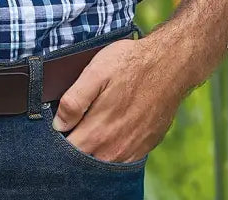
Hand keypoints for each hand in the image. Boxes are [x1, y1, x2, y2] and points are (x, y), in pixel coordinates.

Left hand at [50, 34, 184, 164]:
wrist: (169, 65)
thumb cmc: (130, 64)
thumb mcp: (95, 72)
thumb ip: (74, 101)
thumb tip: (58, 124)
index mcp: (97, 131)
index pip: (67, 150)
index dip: (58, 139)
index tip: (58, 126)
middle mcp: (114, 148)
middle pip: (83, 160)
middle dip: (74, 146)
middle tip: (73, 124)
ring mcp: (131, 151)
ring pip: (102, 163)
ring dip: (93, 150)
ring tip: (90, 127)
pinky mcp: (144, 148)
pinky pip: (121, 161)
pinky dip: (111, 152)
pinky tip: (109, 133)